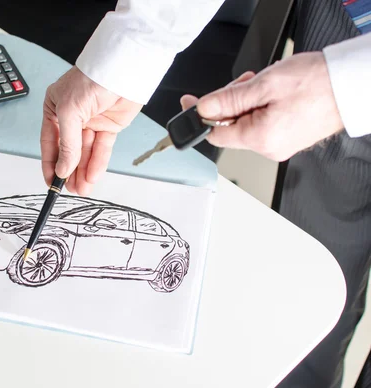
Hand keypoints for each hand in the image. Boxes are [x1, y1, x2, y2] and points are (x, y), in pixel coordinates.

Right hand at [41, 66, 141, 195]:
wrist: (122, 69)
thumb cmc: (91, 79)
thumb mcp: (69, 113)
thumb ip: (67, 144)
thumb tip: (63, 168)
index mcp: (55, 109)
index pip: (49, 142)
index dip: (50, 164)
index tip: (51, 181)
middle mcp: (72, 117)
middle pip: (69, 151)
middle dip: (69, 171)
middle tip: (69, 189)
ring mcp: (91, 122)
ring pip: (85, 153)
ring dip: (83, 171)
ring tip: (82, 189)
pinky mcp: (109, 126)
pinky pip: (101, 149)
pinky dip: (97, 163)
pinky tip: (92, 176)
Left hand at [181, 52, 343, 161]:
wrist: (353, 85)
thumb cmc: (319, 83)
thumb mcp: (265, 84)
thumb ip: (228, 99)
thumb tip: (202, 108)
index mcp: (261, 138)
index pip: (214, 134)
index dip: (200, 116)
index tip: (191, 103)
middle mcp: (269, 147)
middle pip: (230, 127)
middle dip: (230, 102)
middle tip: (245, 83)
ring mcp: (279, 145)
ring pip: (246, 122)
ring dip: (247, 101)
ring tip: (265, 85)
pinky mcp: (287, 138)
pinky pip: (262, 123)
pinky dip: (261, 107)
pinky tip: (274, 93)